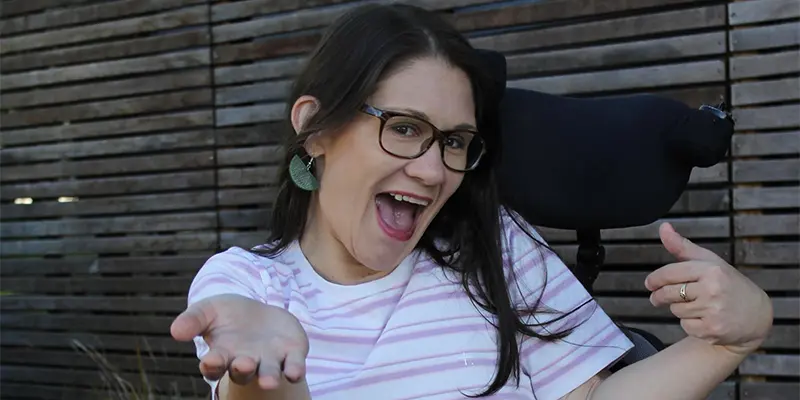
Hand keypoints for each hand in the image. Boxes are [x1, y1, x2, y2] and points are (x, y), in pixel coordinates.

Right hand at [170, 294, 308, 388]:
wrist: (260, 314)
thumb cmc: (228, 316)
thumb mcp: (208, 310)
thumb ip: (193, 319)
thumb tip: (175, 331)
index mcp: (223, 355)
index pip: (214, 365)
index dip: (212, 365)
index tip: (209, 360)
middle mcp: (246, 363)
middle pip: (243, 372)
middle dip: (243, 369)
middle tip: (243, 364)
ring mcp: (270, 361)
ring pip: (269, 374)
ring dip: (269, 377)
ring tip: (269, 381)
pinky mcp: (292, 355)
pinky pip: (294, 366)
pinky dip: (294, 370)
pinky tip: (295, 373)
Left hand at [645, 223, 772, 354]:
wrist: (756, 315)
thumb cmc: (728, 284)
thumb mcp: (710, 262)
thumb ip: (683, 247)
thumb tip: (663, 227)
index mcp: (711, 270)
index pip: (670, 273)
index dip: (655, 279)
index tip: (649, 283)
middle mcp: (712, 290)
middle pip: (669, 293)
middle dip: (659, 296)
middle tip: (656, 298)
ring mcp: (713, 311)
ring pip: (676, 310)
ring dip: (678, 309)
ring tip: (695, 306)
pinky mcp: (712, 331)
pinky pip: (685, 326)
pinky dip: (689, 324)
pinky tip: (703, 319)